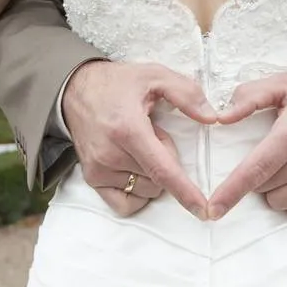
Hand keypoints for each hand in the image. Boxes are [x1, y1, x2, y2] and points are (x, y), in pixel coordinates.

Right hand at [63, 61, 216, 218]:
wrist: (75, 90)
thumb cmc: (117, 83)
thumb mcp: (155, 75)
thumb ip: (186, 93)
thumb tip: (212, 117)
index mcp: (128, 130)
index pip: (162, 170)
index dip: (185, 192)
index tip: (203, 210)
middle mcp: (110, 154)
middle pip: (158, 180)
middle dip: (166, 161)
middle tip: (153, 134)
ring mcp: (98, 169)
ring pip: (145, 191)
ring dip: (151, 175)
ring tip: (138, 146)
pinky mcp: (91, 178)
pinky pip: (124, 203)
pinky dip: (137, 192)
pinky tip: (134, 168)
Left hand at [207, 74, 286, 225]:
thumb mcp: (284, 84)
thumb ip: (250, 96)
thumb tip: (221, 117)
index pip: (257, 168)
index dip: (232, 190)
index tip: (214, 208)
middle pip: (265, 187)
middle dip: (258, 176)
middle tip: (273, 155)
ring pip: (281, 203)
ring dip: (276, 190)